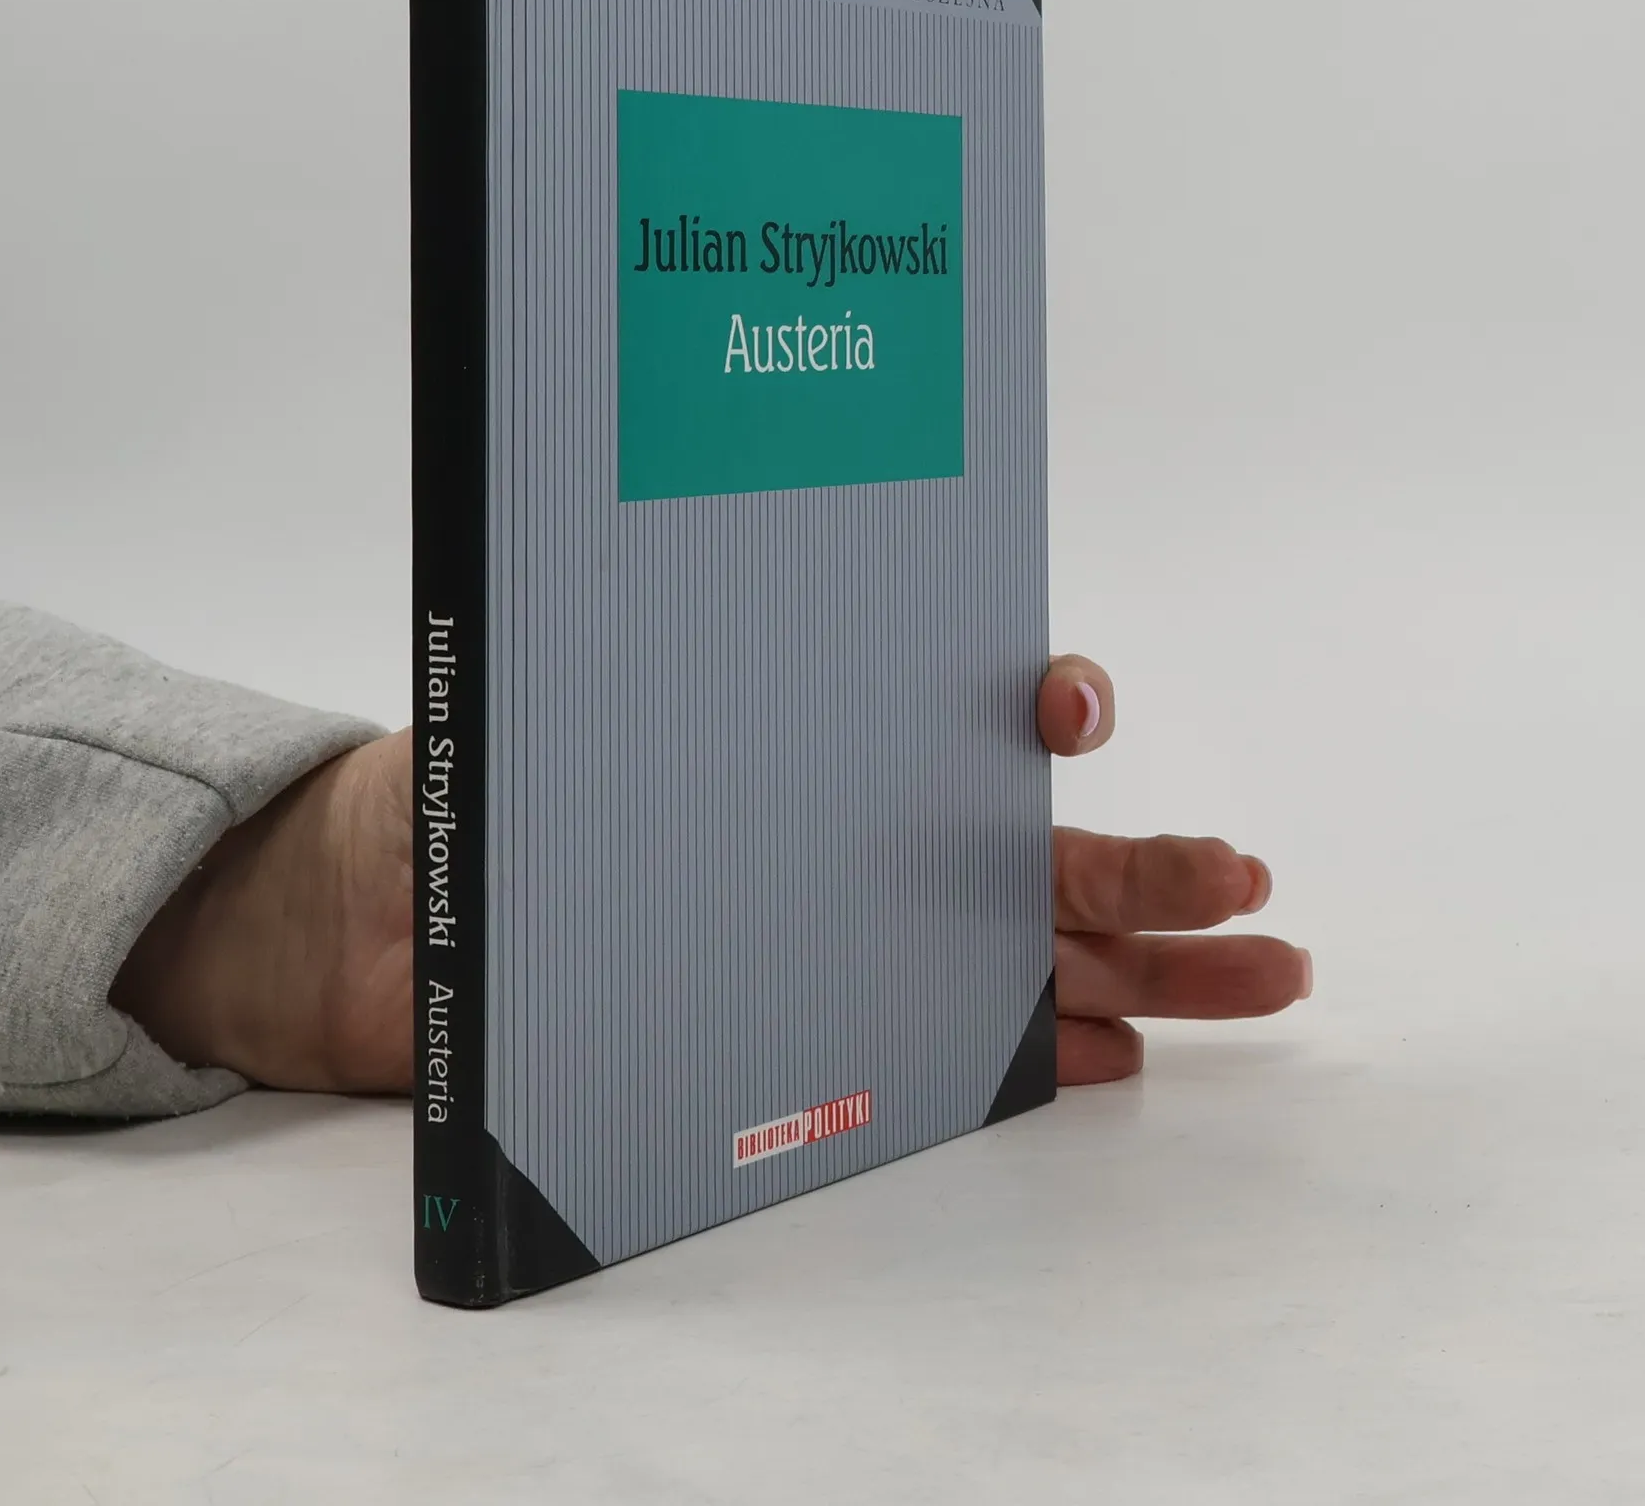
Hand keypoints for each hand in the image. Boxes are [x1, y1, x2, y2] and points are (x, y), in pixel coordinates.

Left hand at [112, 663, 1309, 1093]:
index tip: (1064, 705)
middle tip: (1249, 885)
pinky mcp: (817, 1038)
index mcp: (809, 747)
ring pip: (1036, 950)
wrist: (376, 930)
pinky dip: (1051, 1053)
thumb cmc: (451, 801)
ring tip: (1269, 975)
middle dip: (1155, 863)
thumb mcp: (517, 719)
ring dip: (1156, 964)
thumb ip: (566, 680)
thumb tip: (593, 587)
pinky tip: (1122, 1057)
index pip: (949, 716)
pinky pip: (965, 1048)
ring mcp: (848, 939)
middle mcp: (847, 841)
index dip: (1030, 703)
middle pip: (1035, 852)